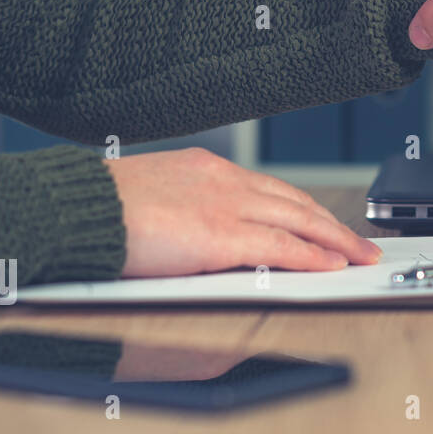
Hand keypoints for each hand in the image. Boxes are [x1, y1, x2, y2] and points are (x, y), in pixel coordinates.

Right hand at [107, 148, 380, 277]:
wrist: (73, 210)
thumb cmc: (97, 210)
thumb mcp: (152, 198)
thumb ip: (186, 209)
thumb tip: (201, 233)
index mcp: (206, 168)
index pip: (271, 189)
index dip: (303, 208)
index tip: (323, 221)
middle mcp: (223, 179)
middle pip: (295, 202)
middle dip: (332, 225)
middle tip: (359, 242)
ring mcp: (225, 204)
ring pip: (299, 220)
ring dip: (335, 240)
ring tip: (358, 256)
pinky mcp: (221, 234)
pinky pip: (281, 246)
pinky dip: (311, 256)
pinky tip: (330, 266)